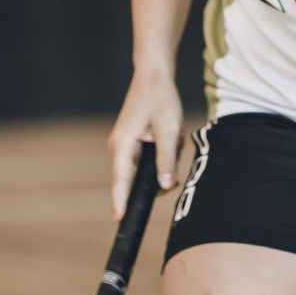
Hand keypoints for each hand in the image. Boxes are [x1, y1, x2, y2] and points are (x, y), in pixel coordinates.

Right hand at [108, 68, 182, 218]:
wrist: (154, 74)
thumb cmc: (160, 98)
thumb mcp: (168, 130)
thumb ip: (166, 160)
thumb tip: (165, 187)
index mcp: (123, 145)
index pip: (121, 180)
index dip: (121, 201)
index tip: (120, 220)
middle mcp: (120, 147)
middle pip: (138, 177)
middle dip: (161, 171)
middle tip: (175, 148)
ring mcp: (126, 144)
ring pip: (148, 167)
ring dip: (165, 158)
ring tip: (174, 135)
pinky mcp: (134, 140)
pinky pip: (150, 156)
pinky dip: (164, 150)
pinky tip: (172, 134)